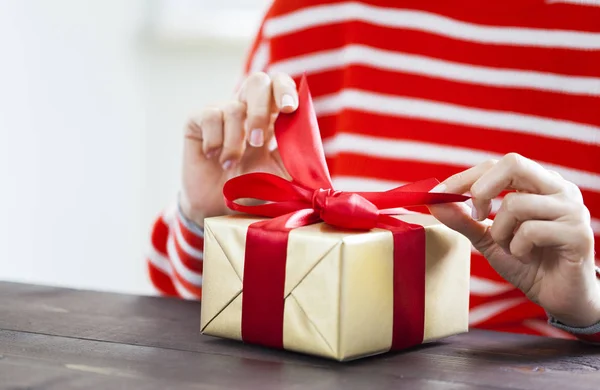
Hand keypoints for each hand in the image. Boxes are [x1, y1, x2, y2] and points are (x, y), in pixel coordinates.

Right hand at [179, 72, 297, 225]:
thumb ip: (299, 157)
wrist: (218, 208)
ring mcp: (222, 112)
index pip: (281, 85)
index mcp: (272, 116)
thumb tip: (314, 146)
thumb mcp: (283, 176)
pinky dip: (215, 140)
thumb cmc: (254, 190)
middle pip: (257, 82)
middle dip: (259, 110)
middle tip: (258, 141)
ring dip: (235, 141)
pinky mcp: (197, 121)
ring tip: (231, 164)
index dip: (285, 90)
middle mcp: (248, 108)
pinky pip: (209, 116)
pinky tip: (214, 157)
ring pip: (233, 107)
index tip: (289, 108)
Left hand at [428, 153, 599, 327]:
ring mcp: (571, 208)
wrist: (558, 296)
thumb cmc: (527, 262)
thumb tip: (433, 200)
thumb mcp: (488, 238)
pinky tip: (527, 256)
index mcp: (538, 183)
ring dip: (501, 232)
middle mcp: (558, 188)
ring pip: (516, 203)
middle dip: (482, 189)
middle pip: (513, 163)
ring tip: (511, 247)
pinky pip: (531, 231)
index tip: (439, 194)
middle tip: (477, 215)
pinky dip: (518, 248)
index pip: (497, 165)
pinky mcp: (578, 233)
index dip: (464, 177)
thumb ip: (464, 219)